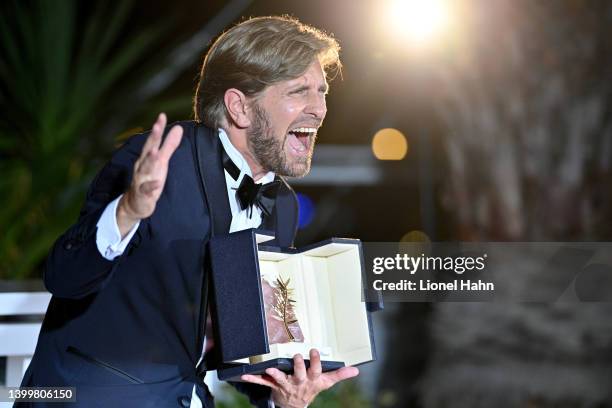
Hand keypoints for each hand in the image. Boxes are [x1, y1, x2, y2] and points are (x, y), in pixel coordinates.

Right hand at [117, 113, 182, 236]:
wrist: (134, 204)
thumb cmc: (149, 178)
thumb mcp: (161, 161)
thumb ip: (169, 145)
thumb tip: (179, 128)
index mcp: (147, 157)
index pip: (153, 141)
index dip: (157, 128)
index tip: (162, 115)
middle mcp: (142, 166)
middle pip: (148, 150)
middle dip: (152, 138)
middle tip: (157, 126)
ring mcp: (141, 179)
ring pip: (145, 169)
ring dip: (150, 160)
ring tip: (155, 152)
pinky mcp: (143, 194)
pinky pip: (146, 190)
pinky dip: (151, 187)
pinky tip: (157, 184)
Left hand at [241, 349, 358, 407]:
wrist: (294, 406)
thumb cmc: (310, 388)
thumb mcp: (326, 382)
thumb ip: (339, 374)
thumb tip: (356, 370)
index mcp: (311, 380)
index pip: (315, 370)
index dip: (315, 362)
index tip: (315, 351)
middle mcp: (298, 382)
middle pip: (299, 374)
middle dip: (298, 366)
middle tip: (297, 356)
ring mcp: (285, 385)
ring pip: (281, 378)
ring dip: (275, 374)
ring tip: (270, 369)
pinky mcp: (273, 386)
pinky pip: (262, 382)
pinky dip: (253, 379)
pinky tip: (244, 376)